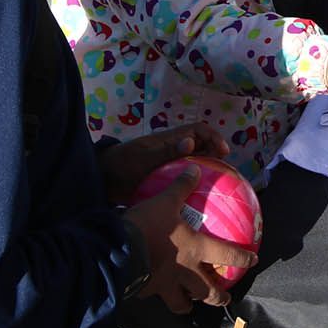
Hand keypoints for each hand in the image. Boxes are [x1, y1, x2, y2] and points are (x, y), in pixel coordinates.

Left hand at [100, 123, 230, 205]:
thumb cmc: (122, 164)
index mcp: (170, 140)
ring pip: (194, 162)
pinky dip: (194, 183)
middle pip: (201, 146)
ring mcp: (169, 164)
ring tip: (217, 185)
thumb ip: (168, 151)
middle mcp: (173, 150)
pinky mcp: (164, 179)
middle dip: (215, 154)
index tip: (224, 151)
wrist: (103, 180)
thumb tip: (191, 141)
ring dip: (206, 169)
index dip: (213, 137)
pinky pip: (184, 178)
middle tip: (224, 171)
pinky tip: (199, 197)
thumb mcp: (145, 158)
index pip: (198, 130)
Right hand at [122, 165, 256, 310]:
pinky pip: (156, 297)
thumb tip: (194, 169)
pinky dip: (160, 296)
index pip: (227, 256)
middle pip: (208, 292)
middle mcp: (185, 271)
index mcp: (195, 249)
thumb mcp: (165, 200)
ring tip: (191, 303)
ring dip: (189, 303)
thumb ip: (182, 186)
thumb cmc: (147, 225)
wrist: (116, 249)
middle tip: (225, 298)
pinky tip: (157, 291)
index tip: (252, 261)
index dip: (242, 260)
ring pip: (182, 304)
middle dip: (219, 297)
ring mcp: (166, 284)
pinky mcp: (147, 290)